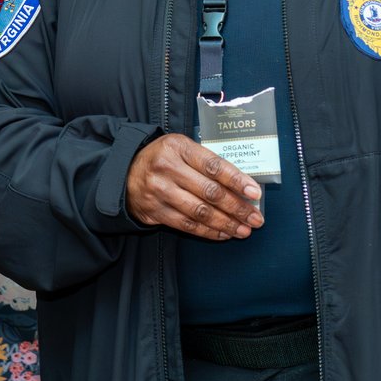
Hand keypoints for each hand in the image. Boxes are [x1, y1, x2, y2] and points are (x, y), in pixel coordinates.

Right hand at [125, 135, 262, 240]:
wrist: (125, 173)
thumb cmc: (163, 158)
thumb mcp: (181, 148)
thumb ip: (206, 161)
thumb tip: (242, 183)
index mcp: (178, 147)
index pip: (213, 165)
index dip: (237, 180)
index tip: (255, 193)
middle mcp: (167, 168)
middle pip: (210, 192)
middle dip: (237, 207)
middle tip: (256, 218)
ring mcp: (160, 191)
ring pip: (200, 212)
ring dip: (226, 223)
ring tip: (244, 230)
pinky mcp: (155, 211)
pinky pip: (187, 225)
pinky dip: (209, 232)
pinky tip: (224, 233)